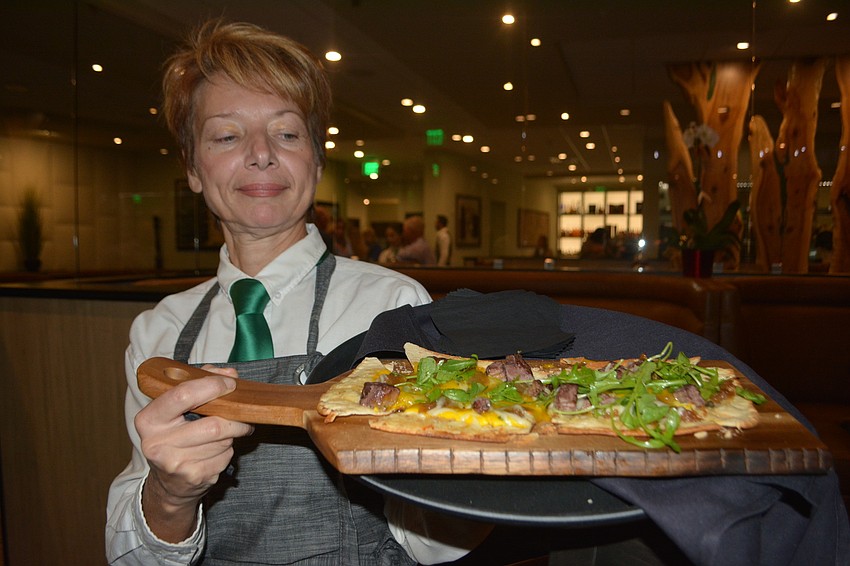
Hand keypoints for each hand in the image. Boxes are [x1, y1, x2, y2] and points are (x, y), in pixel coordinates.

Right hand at [136, 366, 253, 541]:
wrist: (168, 482)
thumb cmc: (175, 434)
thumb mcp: (178, 406)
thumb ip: (201, 382)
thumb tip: (230, 374)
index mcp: (148, 419)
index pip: (183, 396)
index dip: (212, 386)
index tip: (230, 384)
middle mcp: (156, 443)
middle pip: (212, 425)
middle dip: (235, 417)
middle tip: (242, 412)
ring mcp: (175, 464)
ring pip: (222, 440)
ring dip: (232, 434)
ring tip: (226, 432)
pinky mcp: (193, 477)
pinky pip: (225, 457)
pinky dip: (228, 450)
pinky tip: (218, 449)